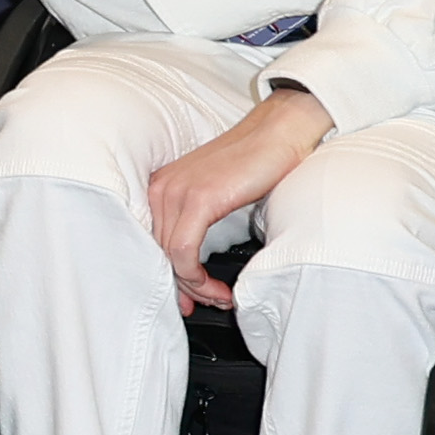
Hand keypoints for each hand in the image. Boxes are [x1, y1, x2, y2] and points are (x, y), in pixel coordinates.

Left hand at [140, 89, 327, 304]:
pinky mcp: (197, 199)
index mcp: (162, 187)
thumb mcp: (217, 195)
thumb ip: (199, 224)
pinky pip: (183, 252)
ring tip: (220, 298)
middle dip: (184, 287)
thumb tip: (194, 263)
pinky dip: (198, 278)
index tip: (188, 298)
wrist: (281, 131)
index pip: (153, 242)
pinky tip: (219, 289)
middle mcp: (161, 188)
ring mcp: (176, 192)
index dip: (170, 276)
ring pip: (170, 257)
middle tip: (210, 303)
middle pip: (158, 253)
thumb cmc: (257, 162)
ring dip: (196, 287)